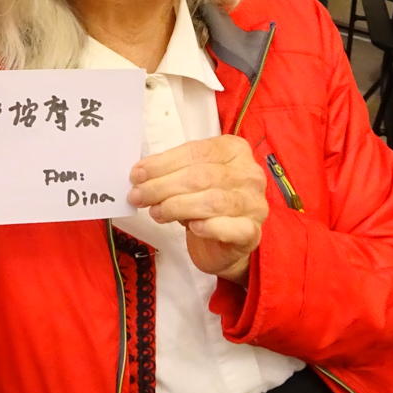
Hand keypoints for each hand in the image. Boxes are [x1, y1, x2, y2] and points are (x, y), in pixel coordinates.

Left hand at [127, 135, 267, 284]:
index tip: (137, 174)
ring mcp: (254, 203)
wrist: (222, 242)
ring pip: (212, 201)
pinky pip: (231, 228)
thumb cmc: (204, 202)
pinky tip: (192, 227)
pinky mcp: (253, 232)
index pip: (195, 152)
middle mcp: (249, 174)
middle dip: (163, 186)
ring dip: (176, 206)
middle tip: (138, 195)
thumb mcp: (188, 177)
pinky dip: (208, 227)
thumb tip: (140, 173)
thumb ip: (170, 170)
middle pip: (201, 176)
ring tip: (155, 212)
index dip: (163, 163)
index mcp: (234, 150)